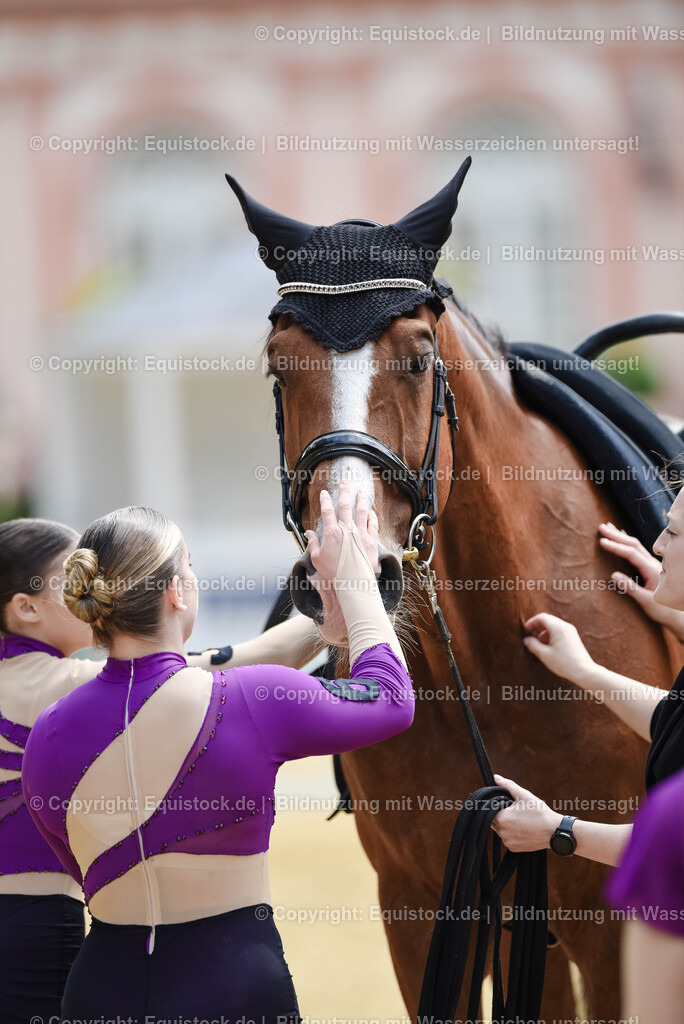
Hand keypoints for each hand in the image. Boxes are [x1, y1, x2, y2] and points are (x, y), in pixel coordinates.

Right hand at [304, 482, 378, 581]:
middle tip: (345, 483)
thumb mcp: (317, 559)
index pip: (327, 511)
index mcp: (332, 533)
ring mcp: (361, 533)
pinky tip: (370, 511)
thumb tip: (309, 534)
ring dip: (361, 499)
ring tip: (361, 491)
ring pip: (361, 511)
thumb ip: (313, 544)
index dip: (325, 500)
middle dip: (345, 492)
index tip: (325, 493)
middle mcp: (347, 530)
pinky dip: (371, 516)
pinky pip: (372, 523)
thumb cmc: (334, 573)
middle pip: (346, 506)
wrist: (353, 582)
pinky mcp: (371, 540)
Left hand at [491, 774, 561, 852]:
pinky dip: (511, 833)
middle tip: (514, 810)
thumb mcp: (524, 795)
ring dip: (505, 824)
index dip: (495, 805)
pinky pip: (507, 838)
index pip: (489, 810)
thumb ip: (507, 785)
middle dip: (500, 814)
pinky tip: (522, 828)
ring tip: (520, 819)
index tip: (505, 803)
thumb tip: (495, 778)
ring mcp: (507, 842)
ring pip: (500, 830)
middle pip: (493, 820)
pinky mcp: (513, 848)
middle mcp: (502, 833)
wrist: (554, 831)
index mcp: (502, 819)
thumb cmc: (539, 812)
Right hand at [523, 612, 595, 683]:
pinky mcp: (573, 638)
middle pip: (548, 620)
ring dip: (544, 632)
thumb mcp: (544, 655)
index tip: (525, 630)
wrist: (584, 671)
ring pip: (554, 626)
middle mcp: (565, 626)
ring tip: (539, 644)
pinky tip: (548, 647)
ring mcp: (571, 631)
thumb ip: (533, 645)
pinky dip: (551, 635)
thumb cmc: (564, 663)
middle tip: (530, 637)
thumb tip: (526, 640)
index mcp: (558, 628)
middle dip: (537, 627)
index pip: (542, 617)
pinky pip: (560, 631)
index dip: (531, 622)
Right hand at [599, 522, 683, 638]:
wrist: (677, 614)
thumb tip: (613, 575)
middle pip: (633, 545)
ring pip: (635, 545)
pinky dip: (627, 542)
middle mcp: (653, 564)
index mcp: (651, 570)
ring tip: (608, 527)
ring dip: (621, 536)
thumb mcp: (646, 601)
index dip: (617, 547)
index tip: (602, 541)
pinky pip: (637, 550)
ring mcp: (652, 564)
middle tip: (601, 527)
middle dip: (617, 536)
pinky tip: (623, 536)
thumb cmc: (662, 610)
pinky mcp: (650, 567)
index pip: (631, 554)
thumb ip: (631, 588)